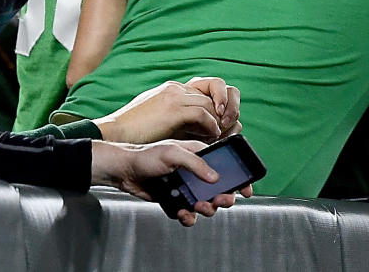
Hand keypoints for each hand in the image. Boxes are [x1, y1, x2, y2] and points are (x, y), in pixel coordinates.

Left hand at [90, 139, 253, 226]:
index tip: (244, 188)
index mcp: (199, 155)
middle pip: (219, 188)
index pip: (225, 166)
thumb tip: (215, 178)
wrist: (124, 171)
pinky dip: (188, 216)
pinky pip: (188, 212)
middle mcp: (195, 172)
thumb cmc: (146, 155)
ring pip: (205, 202)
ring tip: (199, 207)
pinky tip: (183, 213)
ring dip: (206, 208)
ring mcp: (186, 187)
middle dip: (223, 197)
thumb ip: (197, 164)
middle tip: (220, 200)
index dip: (237, 177)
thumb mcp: (174, 153)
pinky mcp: (175, 200)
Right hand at [94, 77, 240, 144]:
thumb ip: (184, 119)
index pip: (210, 85)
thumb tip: (205, 127)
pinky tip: (212, 136)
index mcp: (175, 89)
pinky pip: (202, 114)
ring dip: (220, 120)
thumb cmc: (135, 134)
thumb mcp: (163, 120)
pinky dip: (211, 126)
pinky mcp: (172, 109)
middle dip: (228, 105)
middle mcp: (177, 88)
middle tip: (230, 124)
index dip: (222, 99)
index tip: (226, 117)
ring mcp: (174, 96)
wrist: (113, 135)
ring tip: (222, 134)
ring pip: (211, 102)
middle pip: (217, 87)